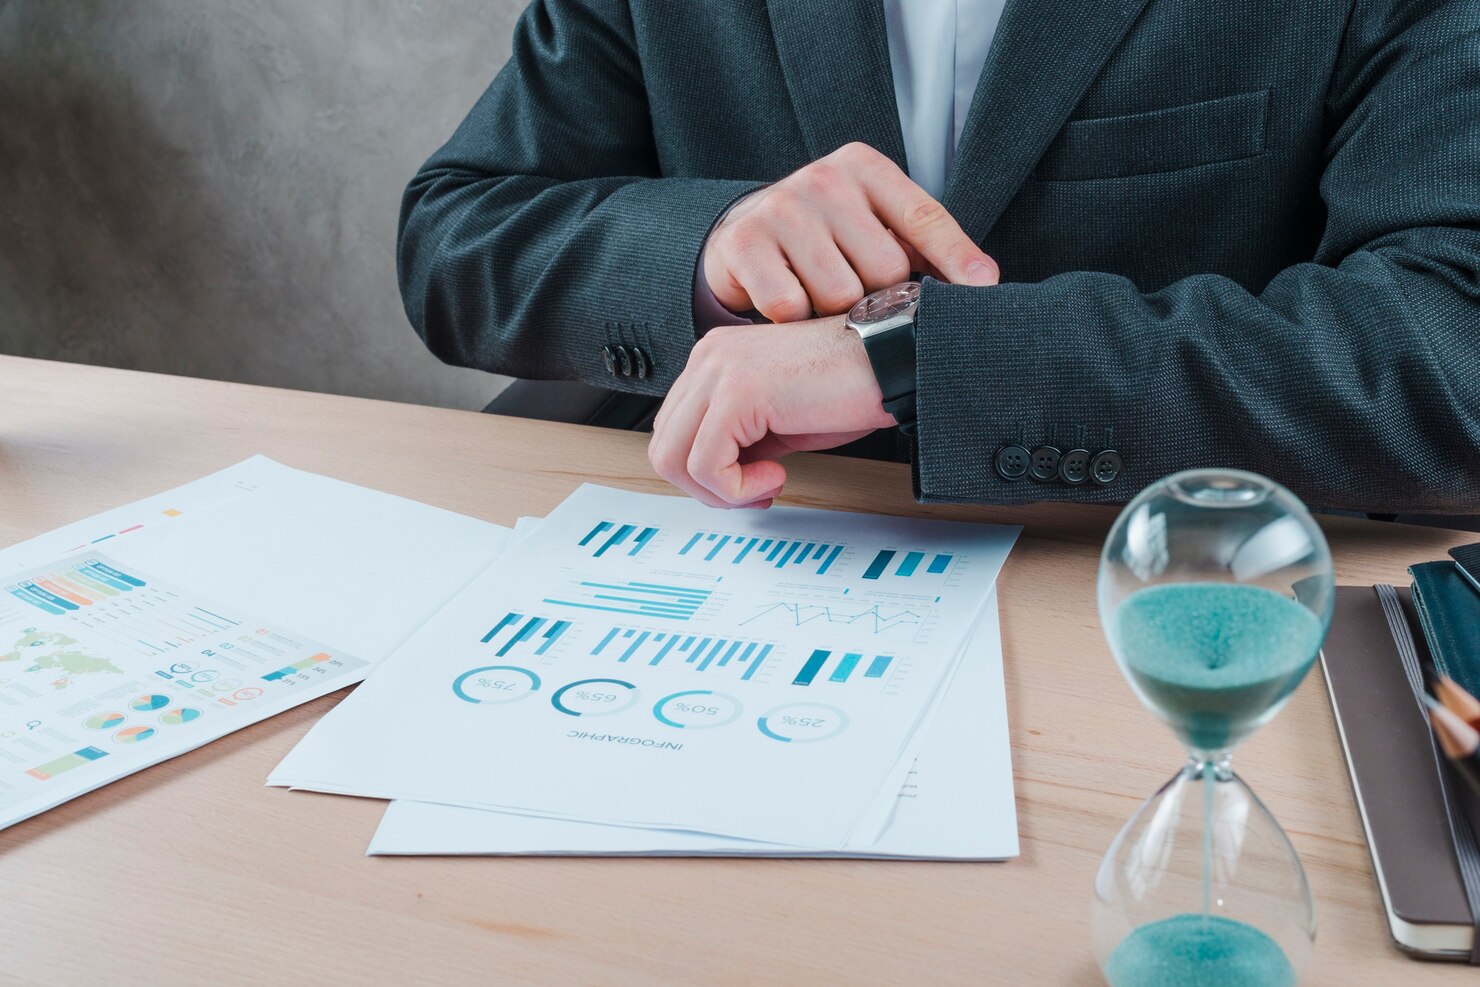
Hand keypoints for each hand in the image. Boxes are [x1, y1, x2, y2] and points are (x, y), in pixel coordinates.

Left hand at [648, 317, 895, 507]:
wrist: (896, 361)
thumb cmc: (852, 386)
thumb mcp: (781, 420)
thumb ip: (742, 440)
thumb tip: (719, 479)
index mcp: (715, 359)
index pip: (673, 430)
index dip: (706, 472)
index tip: (751, 484)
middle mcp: (709, 358)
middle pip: (664, 446)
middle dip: (707, 487)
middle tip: (756, 493)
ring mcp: (719, 371)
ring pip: (674, 458)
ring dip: (721, 491)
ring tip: (767, 485)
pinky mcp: (738, 393)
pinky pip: (707, 464)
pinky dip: (737, 487)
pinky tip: (777, 474)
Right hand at [703, 142, 998, 321]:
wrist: (742, 235)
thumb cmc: (826, 237)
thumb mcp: (874, 225)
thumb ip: (923, 247)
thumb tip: (983, 283)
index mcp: (865, 168)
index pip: (924, 216)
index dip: (956, 256)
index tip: (984, 287)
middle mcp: (824, 179)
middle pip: (884, 269)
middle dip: (876, 294)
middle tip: (856, 291)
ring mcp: (781, 208)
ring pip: (838, 294)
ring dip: (832, 312)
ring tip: (818, 295)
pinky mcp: (744, 243)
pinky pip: (790, 307)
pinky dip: (792, 321)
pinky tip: (788, 301)